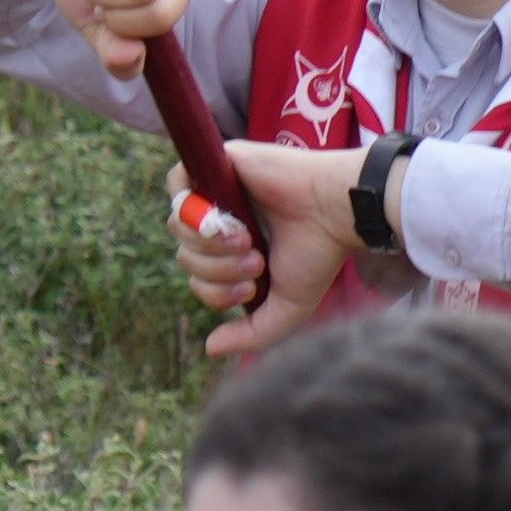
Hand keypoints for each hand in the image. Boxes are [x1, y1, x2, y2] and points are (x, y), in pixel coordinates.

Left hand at [181, 148, 366, 358]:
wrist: (334, 210)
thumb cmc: (318, 256)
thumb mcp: (287, 309)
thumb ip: (251, 335)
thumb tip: (209, 348)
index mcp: (237, 253)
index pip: (198, 278)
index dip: (215, 290)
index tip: (252, 286)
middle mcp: (225, 223)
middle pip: (184, 255)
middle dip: (215, 268)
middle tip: (255, 260)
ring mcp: (219, 191)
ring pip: (178, 225)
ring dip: (209, 244)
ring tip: (246, 240)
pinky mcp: (218, 163)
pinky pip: (176, 183)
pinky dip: (193, 206)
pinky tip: (224, 218)